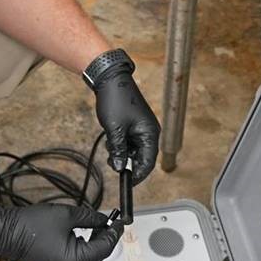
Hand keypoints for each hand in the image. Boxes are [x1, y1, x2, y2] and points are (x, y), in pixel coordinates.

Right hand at [0, 204, 122, 260]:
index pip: (104, 249)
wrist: (6, 233)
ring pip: (85, 259)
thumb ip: (90, 218)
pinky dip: (79, 248)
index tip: (119, 222)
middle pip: (96, 256)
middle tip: (107, 222)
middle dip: (102, 238)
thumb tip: (103, 220)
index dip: (113, 233)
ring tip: (92, 226)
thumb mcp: (66, 216)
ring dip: (90, 243)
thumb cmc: (30, 225)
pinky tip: (78, 235)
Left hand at [93, 67, 159, 181]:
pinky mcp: (134, 123)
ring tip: (110, 144)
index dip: (137, 174)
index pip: (148, 162)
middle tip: (112, 161)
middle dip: (127, 161)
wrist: (110, 79)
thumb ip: (118, 151)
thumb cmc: (116, 100)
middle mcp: (149, 131)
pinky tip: (111, 138)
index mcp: (150, 133)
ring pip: (134, 149)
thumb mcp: (114, 130)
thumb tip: (119, 167)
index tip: (127, 181)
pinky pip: (130, 140)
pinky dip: (120, 143)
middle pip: (142, 157)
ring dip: (122, 151)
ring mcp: (142, 127)